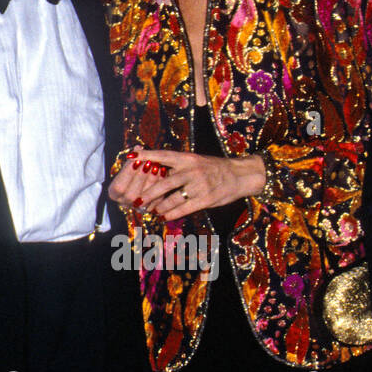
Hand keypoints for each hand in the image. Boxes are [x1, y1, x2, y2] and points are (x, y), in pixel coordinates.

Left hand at [109, 148, 266, 222]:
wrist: (239, 175)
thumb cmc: (213, 169)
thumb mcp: (195, 161)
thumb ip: (177, 166)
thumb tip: (153, 169)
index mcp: (187, 158)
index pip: (163, 155)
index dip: (147, 155)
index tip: (131, 156)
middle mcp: (192, 170)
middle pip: (164, 183)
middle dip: (148, 193)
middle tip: (137, 200)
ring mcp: (199, 185)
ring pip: (172, 198)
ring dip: (159, 206)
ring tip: (152, 210)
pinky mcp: (206, 199)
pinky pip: (184, 208)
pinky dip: (172, 213)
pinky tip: (164, 216)